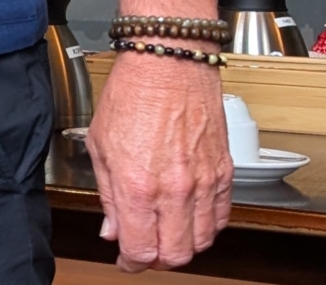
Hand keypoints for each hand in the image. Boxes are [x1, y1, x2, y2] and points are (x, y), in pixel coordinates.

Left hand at [85, 50, 230, 270]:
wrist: (169, 64)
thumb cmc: (132, 94)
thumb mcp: (100, 146)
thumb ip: (108, 195)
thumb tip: (112, 228)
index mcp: (138, 185)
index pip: (141, 249)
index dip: (131, 261)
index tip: (125, 259)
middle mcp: (175, 189)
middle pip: (176, 254)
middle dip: (157, 259)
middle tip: (144, 249)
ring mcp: (204, 183)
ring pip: (202, 241)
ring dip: (183, 245)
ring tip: (165, 233)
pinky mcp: (225, 173)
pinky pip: (221, 217)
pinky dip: (206, 226)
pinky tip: (189, 217)